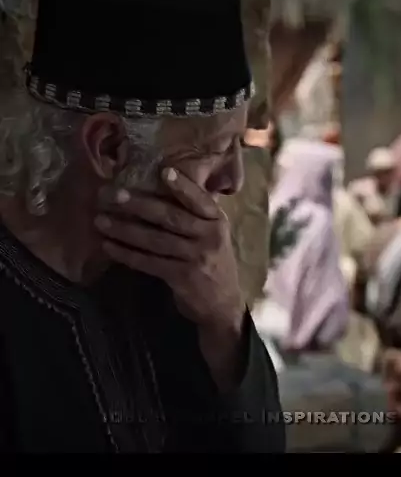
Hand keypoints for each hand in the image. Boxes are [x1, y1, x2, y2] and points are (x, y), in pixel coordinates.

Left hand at [95, 169, 245, 388]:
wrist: (223, 304)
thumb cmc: (213, 261)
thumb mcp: (213, 235)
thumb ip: (196, 215)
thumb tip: (166, 185)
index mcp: (217, 221)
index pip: (200, 199)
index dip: (183, 186)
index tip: (164, 171)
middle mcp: (209, 236)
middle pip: (171, 217)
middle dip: (140, 205)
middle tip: (114, 195)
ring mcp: (196, 258)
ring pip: (155, 240)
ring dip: (125, 230)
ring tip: (101, 221)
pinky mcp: (182, 277)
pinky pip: (149, 262)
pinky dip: (127, 254)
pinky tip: (110, 247)